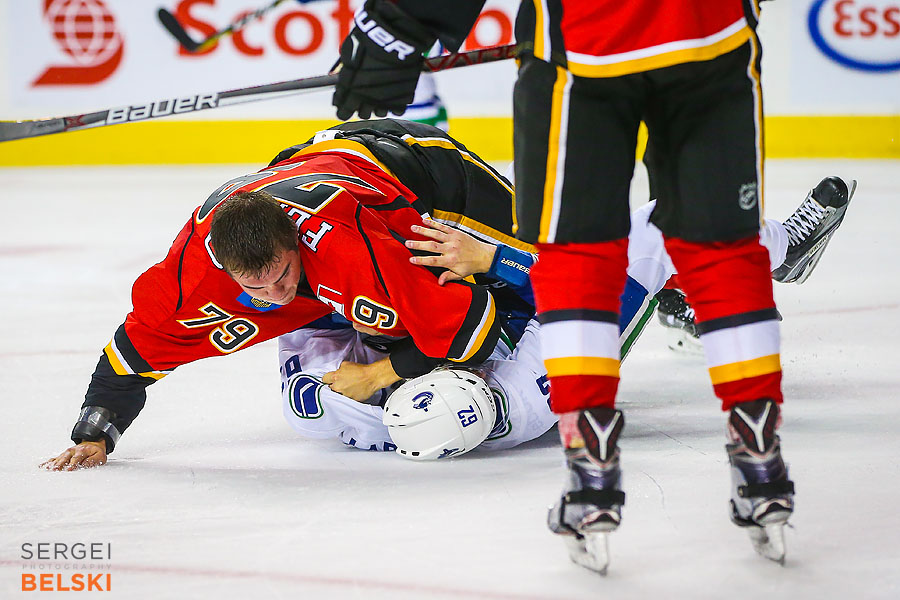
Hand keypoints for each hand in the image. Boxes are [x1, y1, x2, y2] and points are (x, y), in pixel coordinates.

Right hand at [40, 440, 107, 470]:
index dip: (72, 464)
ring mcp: (66, 453)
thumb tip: (85, 465)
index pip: (76, 458)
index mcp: (82, 451)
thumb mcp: (100, 456)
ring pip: (58, 458)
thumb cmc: (95, 451)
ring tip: (47, 469)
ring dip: (53, 464)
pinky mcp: (63, 455)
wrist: (92, 443)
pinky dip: (48, 462)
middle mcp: (72, 451)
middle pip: (65, 458)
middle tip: (56, 469)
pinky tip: (42, 466)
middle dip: (60, 464)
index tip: (69, 469)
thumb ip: (93, 460)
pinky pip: (54, 458)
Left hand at [322, 358, 400, 401]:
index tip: (330, 380)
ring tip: (348, 388)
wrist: (372, 377)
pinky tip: (353, 392)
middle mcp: (338, 387)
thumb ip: (338, 370)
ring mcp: (344, 395)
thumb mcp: (346, 364)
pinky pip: (345, 399)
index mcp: (335, 377)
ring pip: (337, 395)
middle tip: (341, 383)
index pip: (324, 380)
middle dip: (334, 386)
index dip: (327, 379)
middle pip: (330, 388)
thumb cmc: (361, 370)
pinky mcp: (350, 400)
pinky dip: (348, 396)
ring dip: (341, 392)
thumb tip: (336, 372)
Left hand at [332, 0, 433, 119]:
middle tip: (364, 96)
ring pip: (380, 113)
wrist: (392, 37)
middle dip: (361, 107)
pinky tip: (395, 94)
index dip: (343, 109)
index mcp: (350, 90)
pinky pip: (398, 109)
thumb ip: (345, 72)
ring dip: (378, 105)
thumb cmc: (367, 41)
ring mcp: (386, 99)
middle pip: (362, 114)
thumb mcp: (348, 54)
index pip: (343, 111)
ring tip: (381, 92)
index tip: (345, 106)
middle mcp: (366, 98)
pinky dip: (396, 104)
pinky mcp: (403, 97)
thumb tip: (342, 80)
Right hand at [406, 218, 497, 284]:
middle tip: (407, 243)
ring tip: (412, 228)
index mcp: (450, 261)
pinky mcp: (456, 232)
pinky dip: (434, 223)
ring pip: (436, 234)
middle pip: (431, 246)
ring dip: (423, 230)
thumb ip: (448, 276)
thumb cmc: (471, 266)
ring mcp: (453, 239)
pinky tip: (424, 221)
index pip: (433, 261)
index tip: (411, 259)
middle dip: (418, 245)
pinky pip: (443, 227)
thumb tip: (438, 282)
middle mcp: (451, 249)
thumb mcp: (460, 274)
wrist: (484, 256)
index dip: (421, 260)